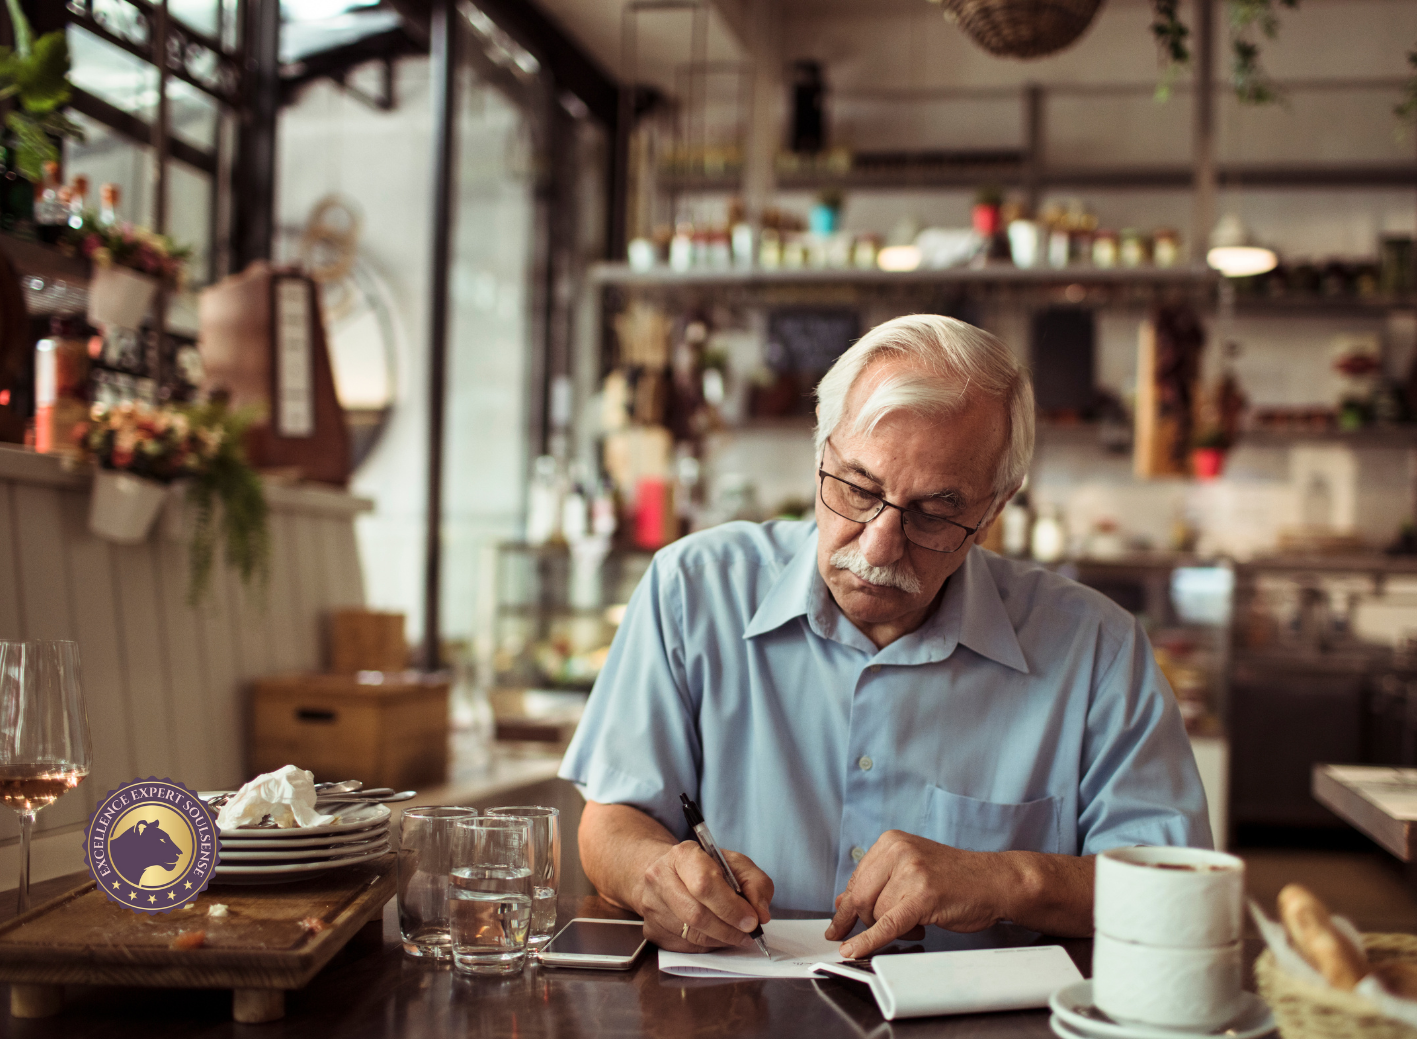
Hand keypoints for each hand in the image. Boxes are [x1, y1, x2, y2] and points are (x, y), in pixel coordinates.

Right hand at [637, 841, 772, 951]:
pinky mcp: (652, 929)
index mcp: (683, 855)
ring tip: (736, 934)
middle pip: (696, 915)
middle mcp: (660, 878)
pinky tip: (715, 934)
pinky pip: (685, 947)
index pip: (704, 884)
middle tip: (748, 933)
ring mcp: (652, 905)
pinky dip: (707, 945)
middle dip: (729, 929)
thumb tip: (761, 913)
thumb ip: (755, 884)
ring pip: (692, 935)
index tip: (752, 920)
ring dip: (721, 939)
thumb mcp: (736, 864)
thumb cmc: (705, 868)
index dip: (731, 907)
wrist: (667, 873)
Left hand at [825, 830, 1003, 957]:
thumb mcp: (911, 868)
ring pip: (877, 913)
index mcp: (891, 841)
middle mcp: (898, 851)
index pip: (857, 879)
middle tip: (877, 930)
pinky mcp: (922, 896)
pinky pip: (887, 925)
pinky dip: (868, 941)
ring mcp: (911, 873)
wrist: (994, 881)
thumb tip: (842, 903)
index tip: (837, 923)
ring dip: (893, 928)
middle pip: (860, 897)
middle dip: (865, 920)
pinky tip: (853, 950)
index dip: (848, 906)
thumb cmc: (955, 877)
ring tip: (916, 922)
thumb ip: (877, 882)